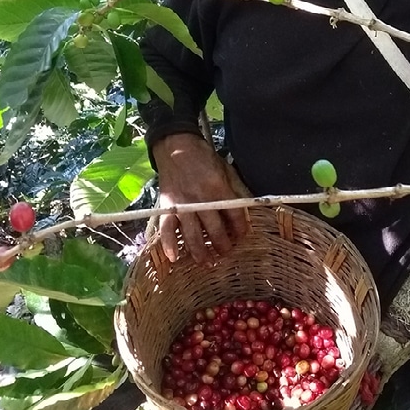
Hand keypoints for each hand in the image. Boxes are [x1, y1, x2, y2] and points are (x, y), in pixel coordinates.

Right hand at [152, 133, 248, 263]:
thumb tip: (243, 211)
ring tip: (207, 263)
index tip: (242, 236)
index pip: (234, 215)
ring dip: (201, 252)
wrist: (176, 146)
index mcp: (219, 189)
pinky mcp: (167, 206)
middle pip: (215, 230)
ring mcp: (182, 205)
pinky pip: (166, 229)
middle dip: (222, 245)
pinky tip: (174, 258)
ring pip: (193, 235)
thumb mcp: (225, 170)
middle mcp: (201, 199)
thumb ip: (234, 191)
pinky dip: (168, 244)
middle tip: (226, 253)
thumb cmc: (203, 158)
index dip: (240, 228)